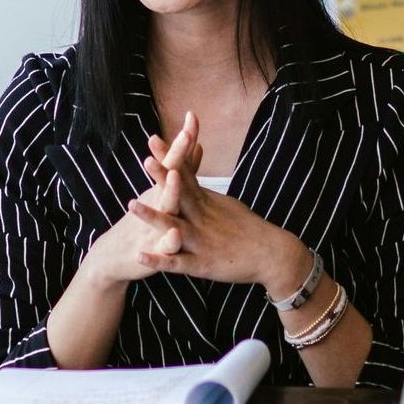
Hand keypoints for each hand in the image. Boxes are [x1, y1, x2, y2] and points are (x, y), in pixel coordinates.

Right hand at [76, 115, 203, 292]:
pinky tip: (175, 236)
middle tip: (186, 134)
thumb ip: (184, 170)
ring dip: (169, 192)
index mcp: (162, 190)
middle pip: (170, 176)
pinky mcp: (153, 252)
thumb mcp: (163, 193)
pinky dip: (168, 242)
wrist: (112, 257)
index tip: (193, 114)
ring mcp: (154, 226)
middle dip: (176, 155)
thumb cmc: (143, 223)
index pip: (175, 160)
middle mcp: (157, 203)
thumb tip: (196, 144)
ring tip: (175, 177)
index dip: (184, 139)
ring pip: (165, 208)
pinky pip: (163, 248)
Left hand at [129, 112, 306, 295]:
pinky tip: (140, 256)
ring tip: (131, 205)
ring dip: (152, 216)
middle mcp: (201, 218)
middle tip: (146, 159)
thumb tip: (189, 178)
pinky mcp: (201, 264)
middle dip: (161, 176)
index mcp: (206, 203)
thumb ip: (203, 193)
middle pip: (179, 194)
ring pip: (173, 226)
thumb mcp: (225, 204)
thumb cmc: (249, 229)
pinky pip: (176, 262)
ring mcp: (200, 240)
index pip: (185, 175)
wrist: (272, 254)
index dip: (169, 157)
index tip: (153, 139)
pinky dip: (158, 260)